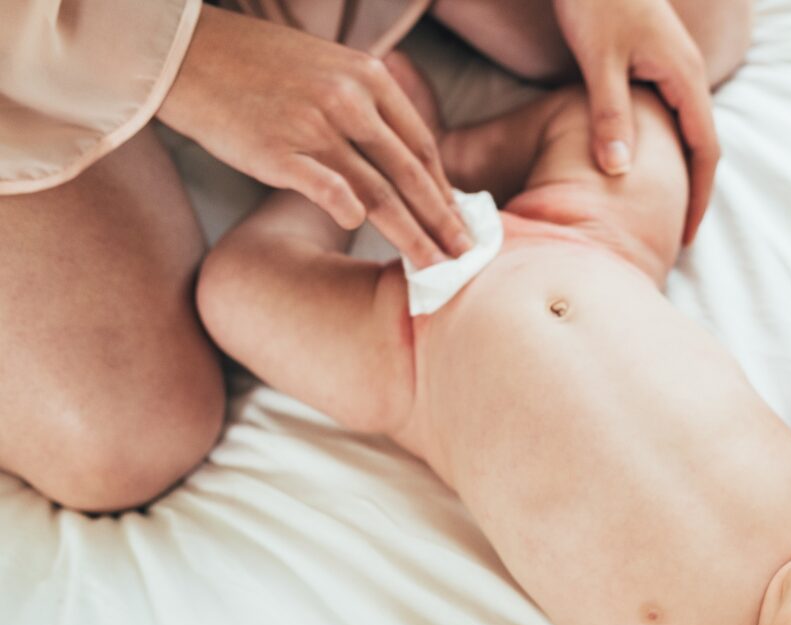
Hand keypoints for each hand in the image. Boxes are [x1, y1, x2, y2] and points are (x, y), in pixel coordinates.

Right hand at [159, 6, 468, 267]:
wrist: (186, 54)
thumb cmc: (259, 68)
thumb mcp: (329, 70)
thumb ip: (369, 108)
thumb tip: (404, 164)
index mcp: (369, 78)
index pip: (421, 146)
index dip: (444, 191)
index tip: (459, 222)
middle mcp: (349, 101)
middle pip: (410, 175)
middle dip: (443, 221)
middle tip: (466, 257)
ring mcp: (315, 126)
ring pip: (379, 192)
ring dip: (412, 236)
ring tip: (432, 267)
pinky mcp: (277, 151)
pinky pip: (326, 188)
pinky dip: (349, 211)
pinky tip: (363, 233)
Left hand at [552, 0, 718, 244]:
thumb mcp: (598, 60)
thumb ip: (609, 114)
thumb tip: (619, 171)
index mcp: (682, 76)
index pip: (704, 149)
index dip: (697, 195)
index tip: (684, 234)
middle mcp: (685, 73)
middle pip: (702, 144)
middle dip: (693, 191)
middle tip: (675, 234)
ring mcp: (672, 67)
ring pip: (686, 130)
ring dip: (680, 170)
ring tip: (663, 211)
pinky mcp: (653, 62)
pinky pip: (669, 116)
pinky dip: (664, 147)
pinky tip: (643, 166)